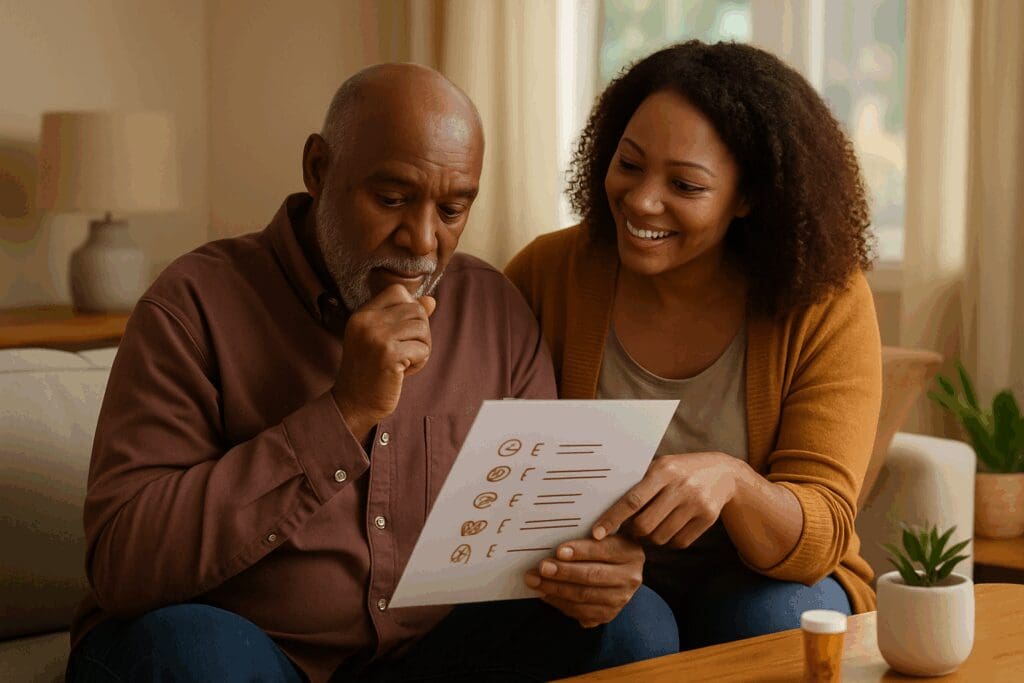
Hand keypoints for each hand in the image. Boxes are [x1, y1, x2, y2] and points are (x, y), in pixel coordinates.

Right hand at [331, 285, 435, 440]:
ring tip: (405, 362)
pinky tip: (403, 372)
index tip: (402, 333)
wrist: (354, 403)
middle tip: (407, 352)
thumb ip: (405, 317)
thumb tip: (431, 300)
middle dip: (420, 332)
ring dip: (421, 348)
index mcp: (362, 314)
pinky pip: (422, 349)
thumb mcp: (383, 339)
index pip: (398, 291)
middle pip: (415, 309)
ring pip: (422, 328)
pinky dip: (419, 362)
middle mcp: (367, 321)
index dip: (410, 310)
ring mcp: (377, 337)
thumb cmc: (372, 371)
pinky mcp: (389, 355)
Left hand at [523, 535, 642, 627]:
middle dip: (564, 572)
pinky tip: (545, 594)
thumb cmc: (604, 547)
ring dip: (556, 589)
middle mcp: (630, 578)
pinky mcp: (609, 615)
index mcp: (630, 553)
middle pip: (593, 575)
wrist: (619, 572)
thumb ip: (588, 535)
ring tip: (536, 581)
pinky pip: (581, 611)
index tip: (559, 550)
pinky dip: (560, 603)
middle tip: (541, 567)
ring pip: (584, 595)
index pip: (604, 550)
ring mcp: (621, 599)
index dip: (581, 551)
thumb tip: (558, 543)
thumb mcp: (605, 535)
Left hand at [593, 452, 739, 548]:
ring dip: (651, 538)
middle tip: (631, 528)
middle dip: (633, 532)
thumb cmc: (681, 470)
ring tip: (652, 526)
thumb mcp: (661, 466)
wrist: (724, 472)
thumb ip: (639, 483)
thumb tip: (605, 504)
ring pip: (661, 537)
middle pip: (645, 525)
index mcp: (664, 470)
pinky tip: (670, 527)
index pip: (632, 500)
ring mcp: (696, 503)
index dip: (612, 518)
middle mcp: (681, 486)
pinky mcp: (708, 518)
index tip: (597, 533)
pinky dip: (670, 541)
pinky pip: (679, 543)